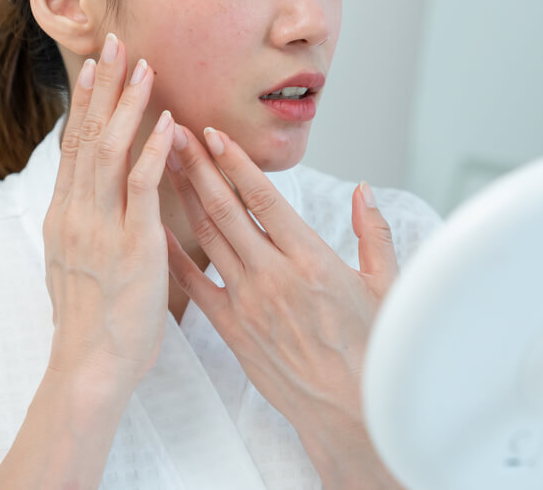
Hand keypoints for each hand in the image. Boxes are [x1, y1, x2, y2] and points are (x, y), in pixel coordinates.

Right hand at [42, 33, 174, 390]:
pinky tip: (169, 123)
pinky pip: (141, 188)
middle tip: (114, 42)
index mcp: (64, 217)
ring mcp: (100, 228)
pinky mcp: (131, 245)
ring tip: (143, 66)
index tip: (97, 65)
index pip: (73, 145)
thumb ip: (88, 225)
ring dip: (128, 106)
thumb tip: (95, 198)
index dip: (85, 102)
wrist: (90, 367)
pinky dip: (154, 151)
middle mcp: (75, 214)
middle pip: (86, 134)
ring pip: (110, 151)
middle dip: (102, 86)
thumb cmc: (92, 323)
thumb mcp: (78, 263)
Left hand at [163, 124, 400, 486]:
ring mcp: (249, 303)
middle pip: (226, 209)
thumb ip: (372, 233)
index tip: (212, 132)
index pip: (263, 198)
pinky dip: (174, 255)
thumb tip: (363, 190)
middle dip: (197, 166)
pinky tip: (156, 229)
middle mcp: (274, 276)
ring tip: (164, 165)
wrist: (348, 411)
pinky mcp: (233, 329)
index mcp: (311, 259)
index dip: (234, 161)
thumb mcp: (385, 286)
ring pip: (208, 239)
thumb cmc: (371, 349)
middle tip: (173, 132)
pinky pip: (195, 286)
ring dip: (184, 198)